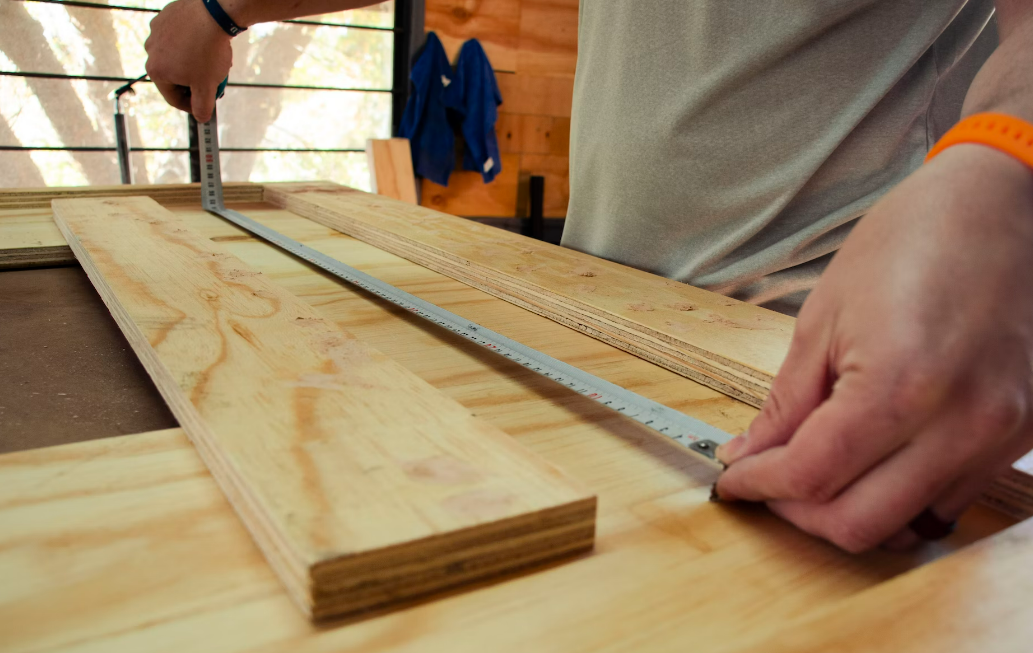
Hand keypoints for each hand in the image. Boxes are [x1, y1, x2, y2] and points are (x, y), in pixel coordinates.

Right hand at [144, 0, 232, 122]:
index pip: (173, 98)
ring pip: (177, 56)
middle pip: (174, 76)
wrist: (213, 15)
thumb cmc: (208, 53)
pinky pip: (179, 37)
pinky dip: (191, 43)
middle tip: (213, 81)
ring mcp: (156, 32)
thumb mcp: (207, 87)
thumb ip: (202, 107)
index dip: (193, 106)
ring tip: (212, 61)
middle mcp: (151, 51)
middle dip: (194, 82)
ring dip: (192, 62)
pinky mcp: (166, 17)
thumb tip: (201, 118)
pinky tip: (206, 42)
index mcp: (156, 71)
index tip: (206, 105)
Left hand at [715, 144, 1032, 552]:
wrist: (999, 207)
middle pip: (857, 524)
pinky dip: (897, 499)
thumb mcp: (824, 318)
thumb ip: (786, 403)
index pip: (812, 476)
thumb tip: (750, 454)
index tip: (733, 480)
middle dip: (796, 512)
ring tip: (814, 472)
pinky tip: (870, 463)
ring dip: (847, 512)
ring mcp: (998, 436)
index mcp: (900, 386)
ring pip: (906, 525)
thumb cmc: (909, 243)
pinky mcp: (1021, 437)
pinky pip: (947, 501)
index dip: (759, 485)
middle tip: (766, 481)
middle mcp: (960, 424)